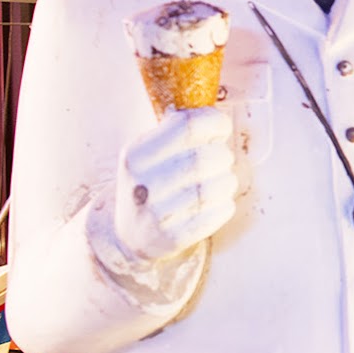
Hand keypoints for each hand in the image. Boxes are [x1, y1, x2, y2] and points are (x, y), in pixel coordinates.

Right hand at [111, 106, 237, 263]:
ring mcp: (157, 213)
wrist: (127, 236)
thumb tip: (213, 115)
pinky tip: (214, 204)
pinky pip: (221, 211)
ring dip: (227, 181)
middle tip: (218, 160)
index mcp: (136, 154)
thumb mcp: (148, 153)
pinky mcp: (174, 237)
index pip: (188, 125)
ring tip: (217, 182)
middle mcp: (143, 183)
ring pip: (218, 185)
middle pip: (207, 157)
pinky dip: (225, 204)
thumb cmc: (149, 185)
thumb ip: (176, 131)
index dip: (215, 122)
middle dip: (223, 155)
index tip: (220, 128)